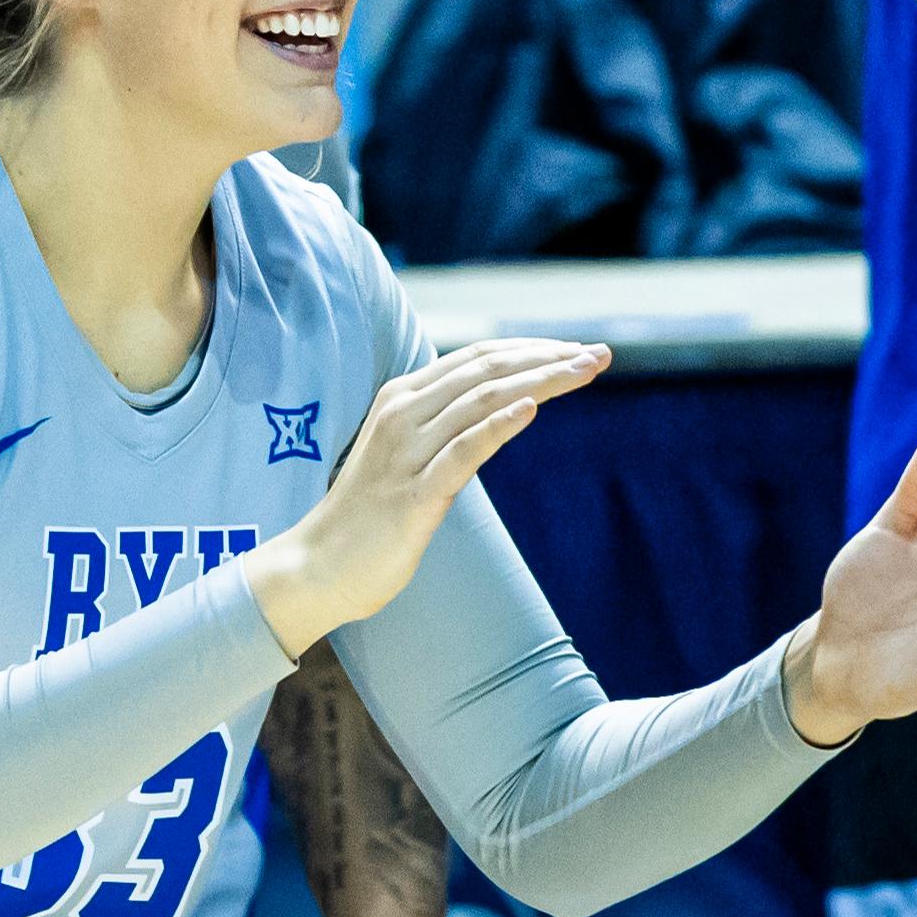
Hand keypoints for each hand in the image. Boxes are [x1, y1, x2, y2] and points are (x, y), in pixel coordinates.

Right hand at [245, 341, 606, 658]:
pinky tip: (532, 409)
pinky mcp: (414, 494)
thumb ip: (442, 429)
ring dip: (540, 381)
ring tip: (584, 370)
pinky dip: (499, 425)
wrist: (316, 568)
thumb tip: (492, 412)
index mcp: (403, 398)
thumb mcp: (407, 457)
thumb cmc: (367, 518)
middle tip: (600, 354)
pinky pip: (463, 451)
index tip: (575, 350)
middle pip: (488, 370)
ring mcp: (407, 452)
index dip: (530, 349)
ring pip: (484, 400)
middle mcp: (404, 414)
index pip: (477, 358)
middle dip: (548, 357)